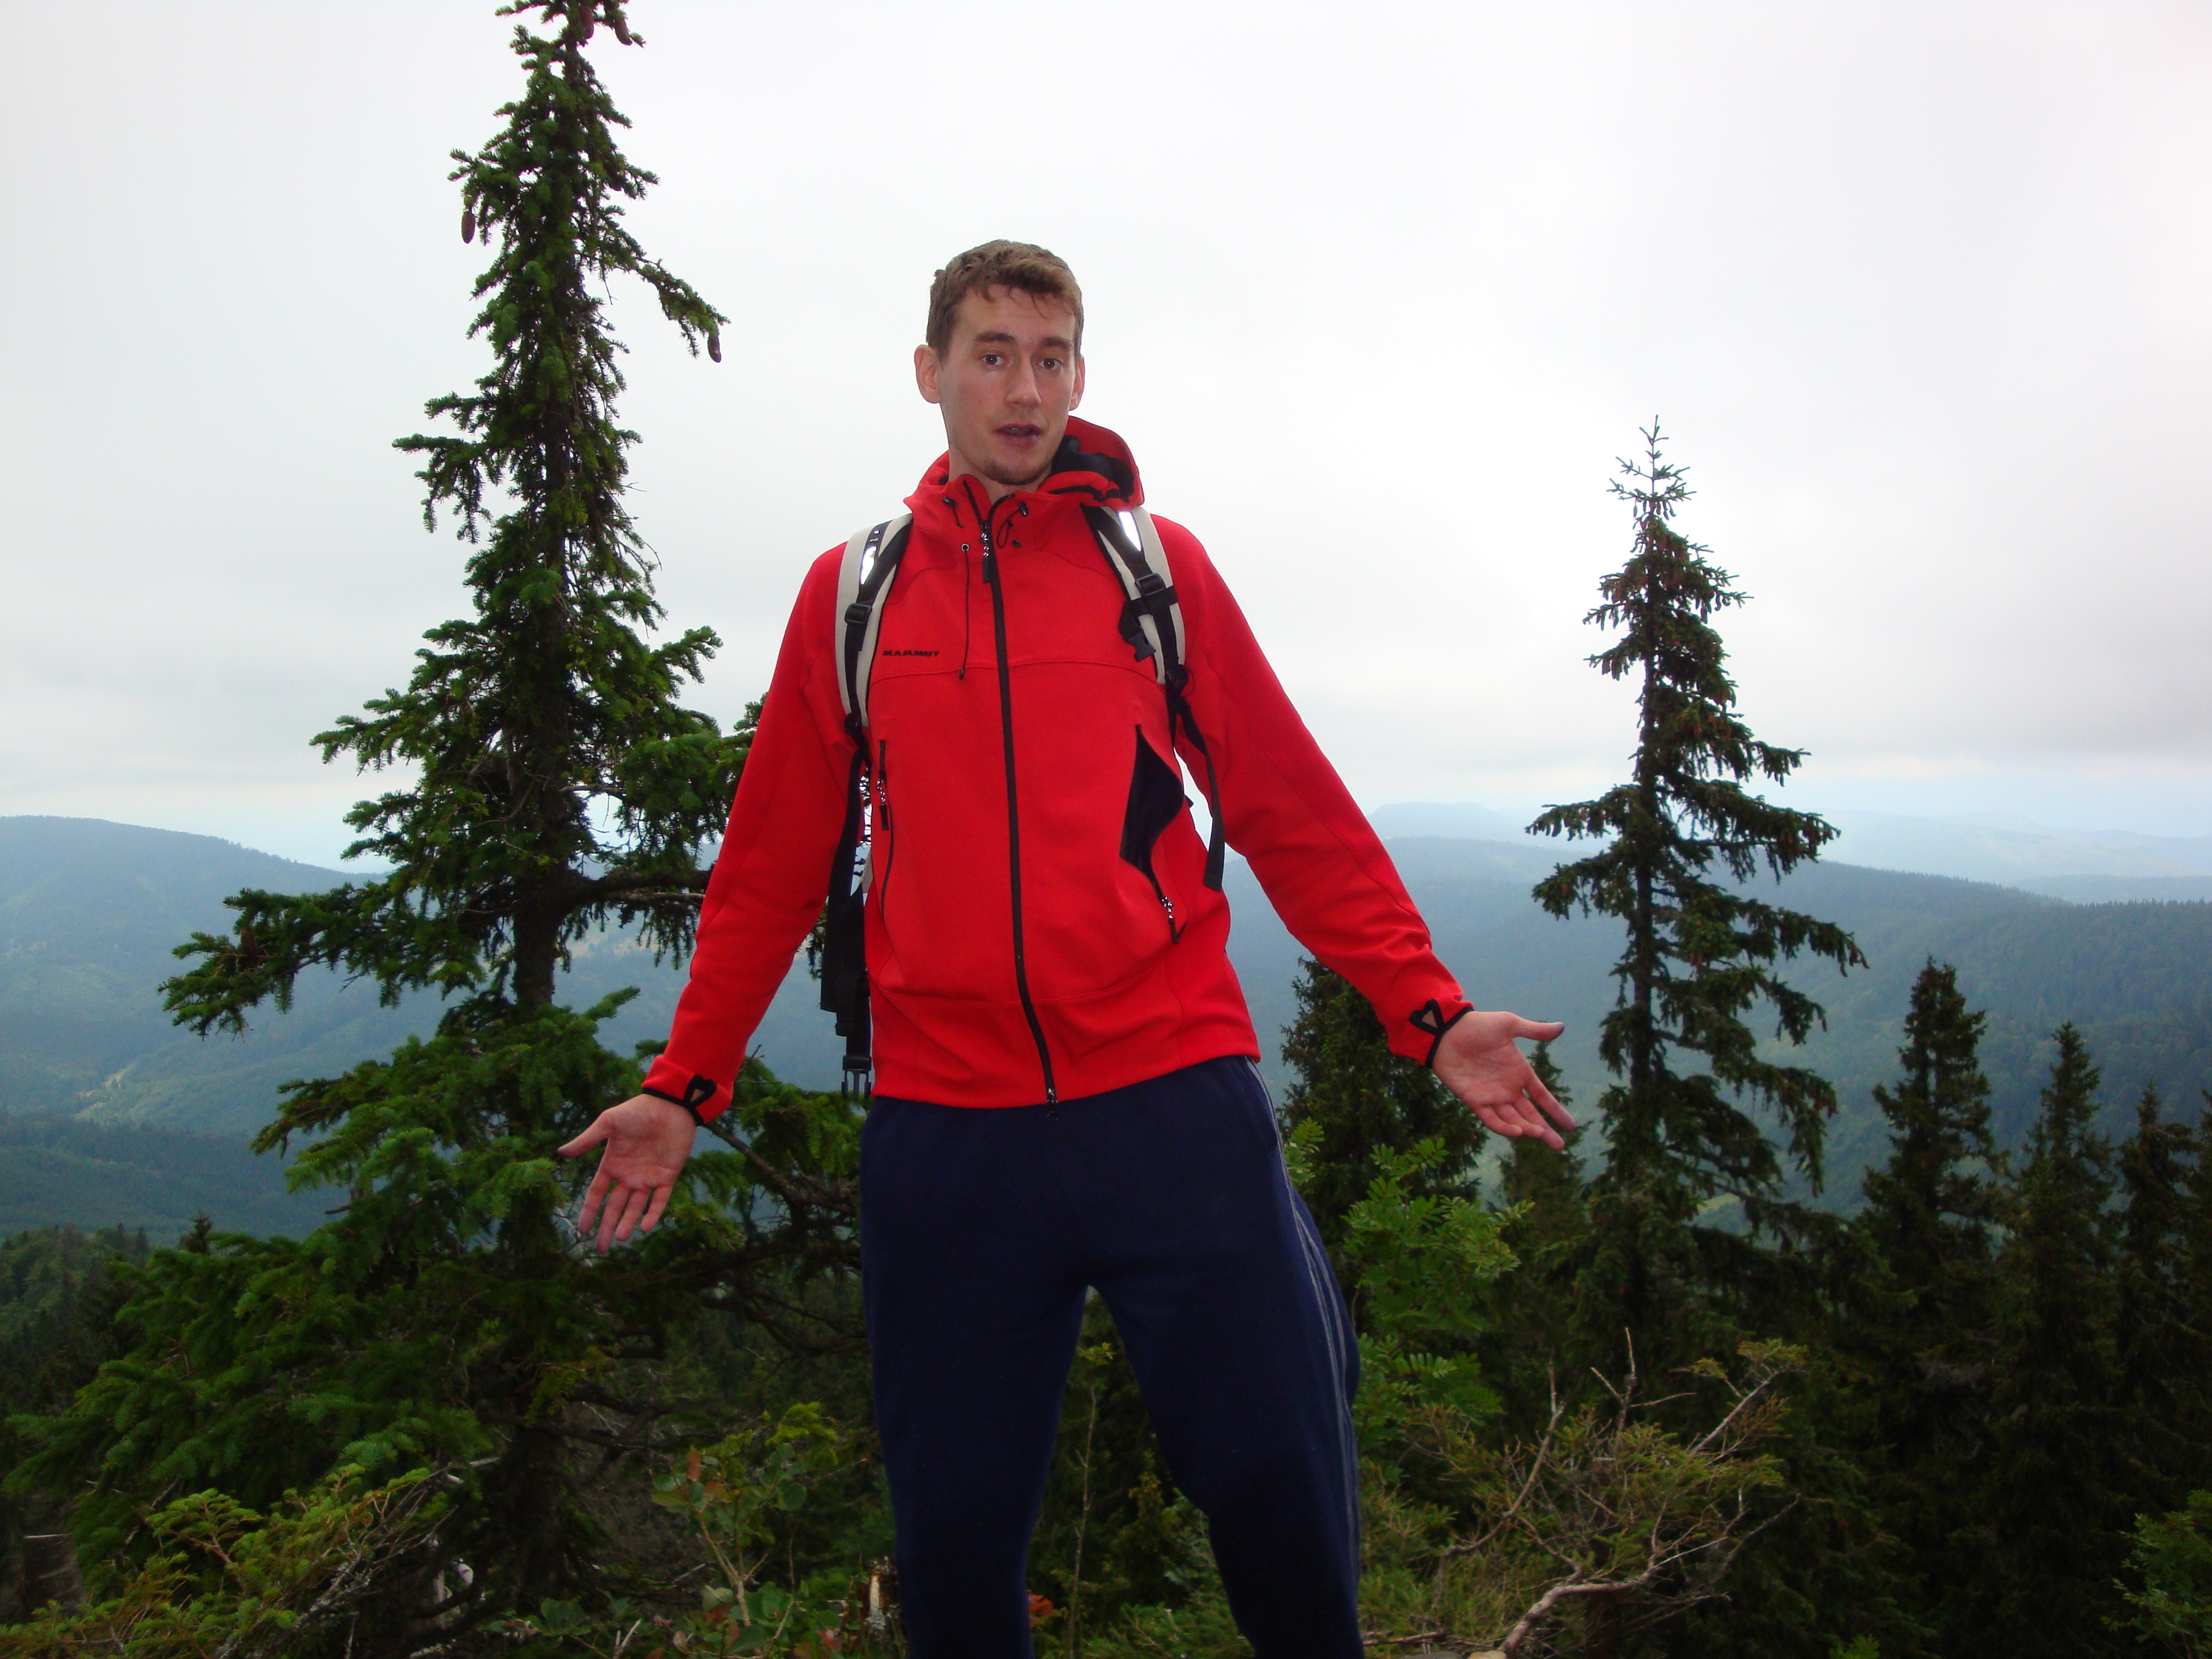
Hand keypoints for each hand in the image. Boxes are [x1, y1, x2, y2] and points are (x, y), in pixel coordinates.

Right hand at [558, 1093, 696, 1253]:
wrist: (670, 1104)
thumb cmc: (637, 1111)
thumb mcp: (608, 1123)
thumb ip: (587, 1140)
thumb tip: (560, 1152)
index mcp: (612, 1164)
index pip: (597, 1194)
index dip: (589, 1211)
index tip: (582, 1230)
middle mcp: (629, 1175)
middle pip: (615, 1207)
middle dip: (607, 1227)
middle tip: (601, 1249)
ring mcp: (648, 1177)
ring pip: (636, 1207)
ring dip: (627, 1223)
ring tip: (620, 1239)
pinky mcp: (667, 1176)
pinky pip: (659, 1200)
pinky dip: (653, 1214)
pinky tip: (644, 1227)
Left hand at [1432, 1011, 1574, 1150]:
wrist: (1447, 1031)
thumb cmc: (1478, 1025)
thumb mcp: (1509, 1025)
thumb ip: (1534, 1030)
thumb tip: (1562, 1027)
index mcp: (1519, 1072)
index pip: (1542, 1097)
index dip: (1556, 1111)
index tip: (1571, 1125)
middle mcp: (1507, 1088)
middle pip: (1530, 1115)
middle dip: (1545, 1130)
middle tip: (1559, 1145)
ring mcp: (1491, 1095)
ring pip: (1513, 1119)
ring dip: (1526, 1128)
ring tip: (1540, 1134)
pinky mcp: (1473, 1100)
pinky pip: (1490, 1118)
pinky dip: (1503, 1127)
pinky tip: (1517, 1131)